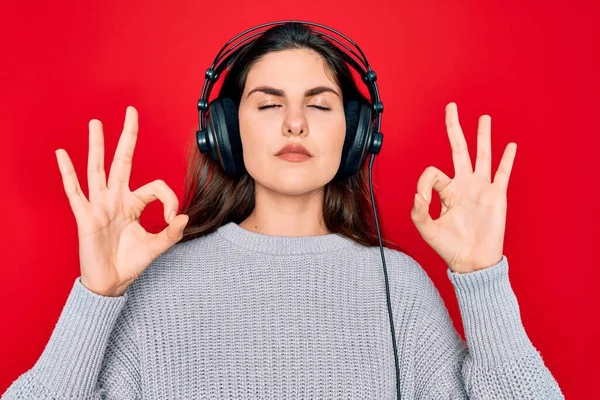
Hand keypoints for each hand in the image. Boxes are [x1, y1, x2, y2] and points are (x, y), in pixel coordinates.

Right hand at [55, 106, 188, 295]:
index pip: (155, 186)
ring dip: (97, 146)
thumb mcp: (156, 247)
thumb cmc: (130, 262)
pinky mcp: (85, 216)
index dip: (169, 199)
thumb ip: (171, 233)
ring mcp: (99, 205)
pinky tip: (62, 154)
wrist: (111, 282)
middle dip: (127, 136)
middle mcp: (116, 199)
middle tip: (131, 111)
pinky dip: (68, 173)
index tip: (172, 217)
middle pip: (122, 161)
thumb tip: (185, 217)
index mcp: (134, 204)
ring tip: (96, 123)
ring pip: (97, 169)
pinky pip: (75, 191)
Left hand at [410, 102, 516, 273]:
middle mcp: (463, 185)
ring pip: (482, 156)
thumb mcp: (427, 230)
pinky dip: (506, 160)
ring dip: (482, 136)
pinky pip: (502, 174)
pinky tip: (509, 145)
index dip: (424, 182)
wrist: (472, 262)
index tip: (421, 198)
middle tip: (451, 107)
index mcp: (445, 192)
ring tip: (483, 118)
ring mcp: (481, 189)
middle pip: (459, 150)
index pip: (433, 173)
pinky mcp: (496, 196)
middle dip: (454, 128)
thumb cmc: (449, 247)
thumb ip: (418, 212)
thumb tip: (417, 194)